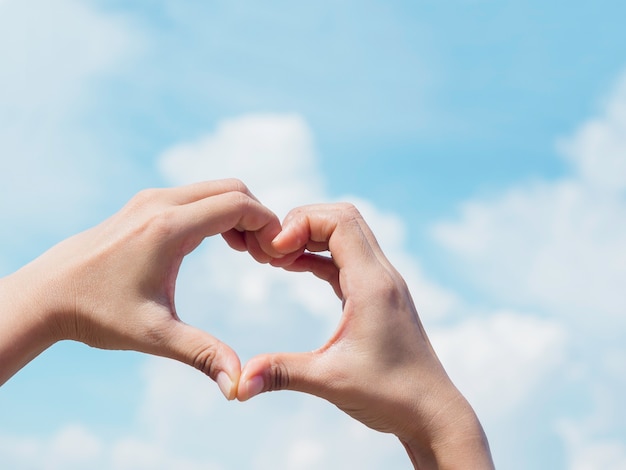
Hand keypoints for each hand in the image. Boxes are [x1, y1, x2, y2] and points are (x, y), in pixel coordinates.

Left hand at [0, 179, 280, 398]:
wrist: (47, 295)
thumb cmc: (97, 313)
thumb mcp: (154, 335)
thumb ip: (202, 354)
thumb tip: (239, 385)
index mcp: (168, 227)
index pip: (237, 205)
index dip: (268, 225)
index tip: (277, 256)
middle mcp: (160, 203)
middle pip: (232, 189)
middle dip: (259, 217)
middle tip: (267, 256)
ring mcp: (151, 200)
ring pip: (215, 190)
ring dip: (240, 214)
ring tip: (249, 253)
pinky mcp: (145, 206)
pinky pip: (196, 196)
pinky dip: (219, 212)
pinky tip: (223, 244)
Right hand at [237, 203, 493, 468]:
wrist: (431, 411)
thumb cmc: (390, 395)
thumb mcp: (330, 381)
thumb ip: (281, 373)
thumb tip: (238, 383)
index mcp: (372, 285)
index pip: (339, 222)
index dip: (301, 223)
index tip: (273, 251)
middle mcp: (381, 275)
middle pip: (343, 218)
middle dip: (303, 223)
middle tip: (271, 250)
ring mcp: (382, 284)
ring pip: (346, 235)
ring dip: (311, 237)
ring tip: (277, 258)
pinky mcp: (377, 296)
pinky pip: (346, 259)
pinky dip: (319, 256)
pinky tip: (295, 268)